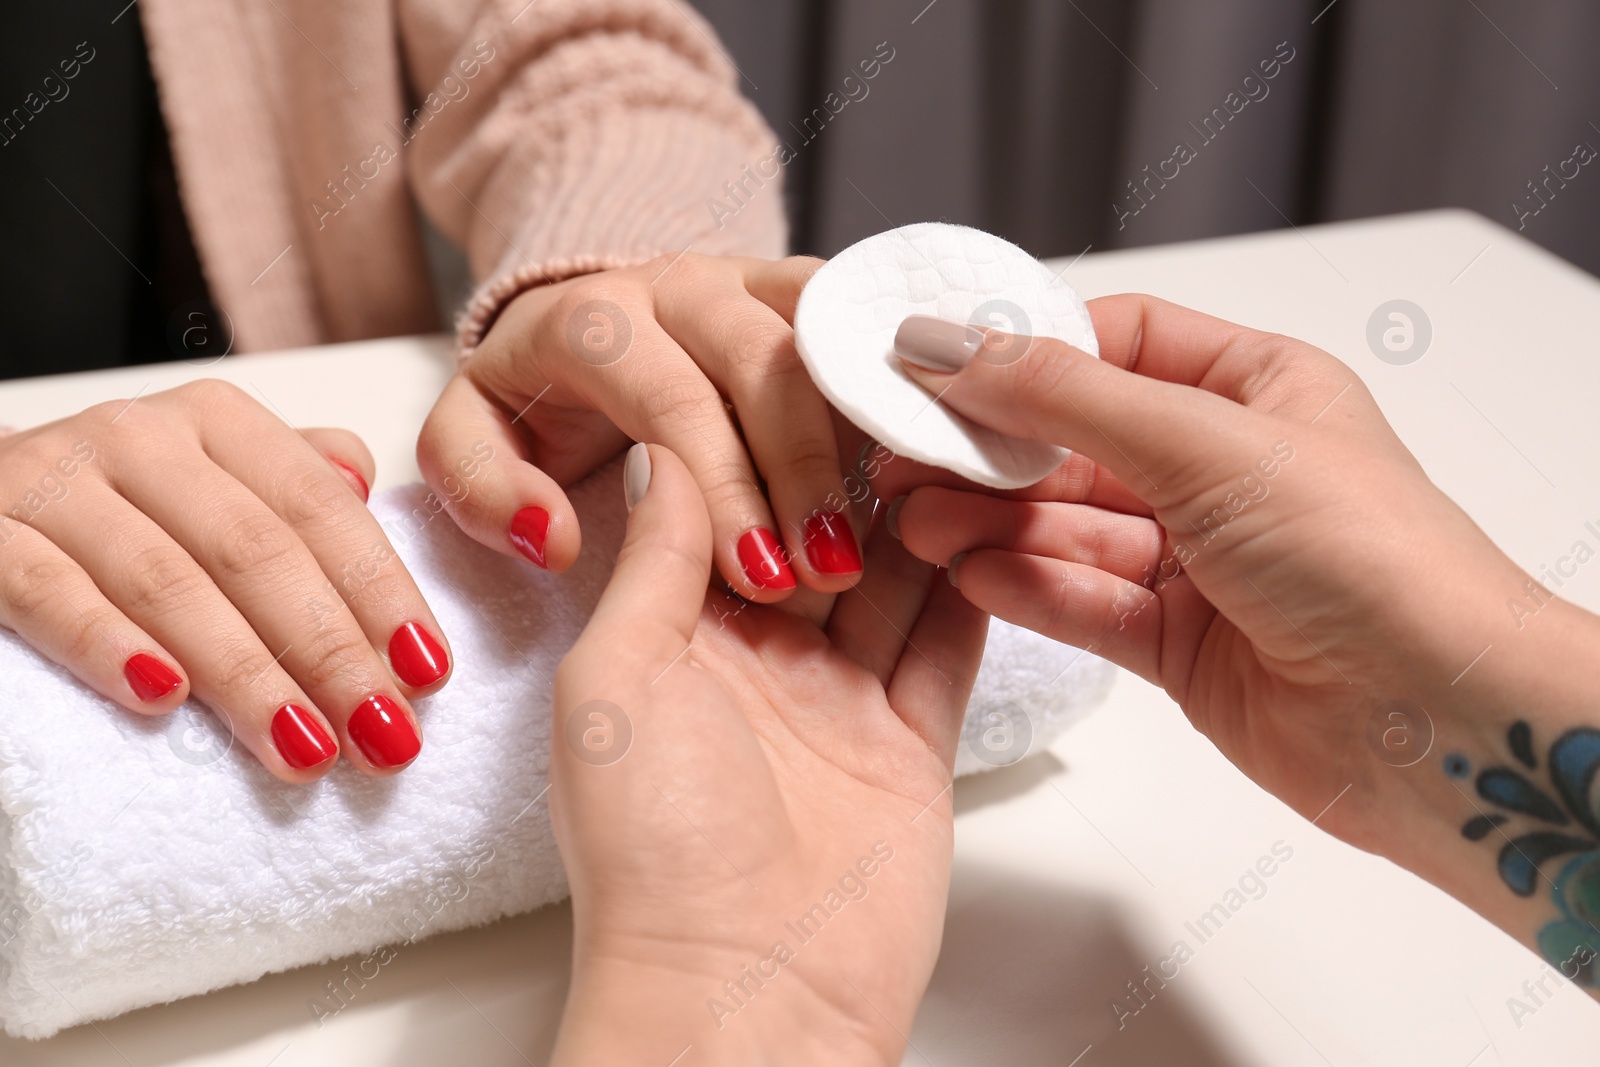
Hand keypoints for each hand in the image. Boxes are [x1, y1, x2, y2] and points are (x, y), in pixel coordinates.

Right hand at [0, 380, 449, 779]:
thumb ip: (292, 478)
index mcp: (215, 424)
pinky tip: (163, 701)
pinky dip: (107, 646)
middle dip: (331, 653)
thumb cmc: (116, 511)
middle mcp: (137, 438)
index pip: (320, 511)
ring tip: (304, 749)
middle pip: (256, 552)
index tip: (428, 673)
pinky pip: (45, 591)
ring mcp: (50, 481)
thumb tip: (366, 483)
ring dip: (246, 673)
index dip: (380, 593)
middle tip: (383, 737)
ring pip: (167, 581)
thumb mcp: (213, 480)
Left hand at [418, 255, 876, 603]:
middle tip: (834, 569)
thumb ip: (483, 492)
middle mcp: (686, 285)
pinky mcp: (819, 294)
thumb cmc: (538, 413)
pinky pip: (878, 325)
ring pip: (837, 330)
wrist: (588, 340)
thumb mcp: (472, 449)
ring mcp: (761, 279)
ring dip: (872, 425)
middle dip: (805, 468)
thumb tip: (557, 536)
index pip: (672, 398)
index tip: (760, 575)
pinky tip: (933, 463)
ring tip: (907, 516)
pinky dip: (905, 388)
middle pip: (768, 360)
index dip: (722, 487)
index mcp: (597, 318)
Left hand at [547, 444, 987, 1064]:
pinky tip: (997, 511)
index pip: (725, 508)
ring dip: (923, 509)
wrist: (747, 993)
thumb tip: (663, 454)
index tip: (806, 367)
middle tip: (903, 382)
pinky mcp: (909, 743)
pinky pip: (946, 644)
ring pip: (893, 577)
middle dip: (856, 462)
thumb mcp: (617, 680)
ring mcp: (837, 702)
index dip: (764, 440)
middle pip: (818, 532)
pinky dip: (973, 581)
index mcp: (673, 641)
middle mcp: (758, 664)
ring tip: (960, 425)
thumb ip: (654, 563)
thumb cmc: (654, 853)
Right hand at [884, 297, 1599, 988]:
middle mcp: (1224, 469)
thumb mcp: (1205, 443)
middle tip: (899, 456)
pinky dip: (1027, 587)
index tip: (933, 364)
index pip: (1114, 344)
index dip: (1022, 352)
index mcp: (1256, 389)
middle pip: (1076, 441)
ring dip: (993, 523)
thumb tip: (950, 346)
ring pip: (1069, 527)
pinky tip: (971, 574)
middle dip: (989, 451)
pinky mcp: (1179, 643)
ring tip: (918, 523)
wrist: (1441, 720)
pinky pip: (1084, 601)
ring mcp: (1200, 559)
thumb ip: (1064, 396)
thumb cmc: (1370, 558)